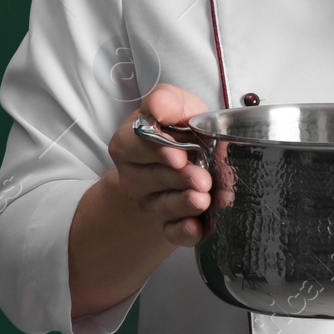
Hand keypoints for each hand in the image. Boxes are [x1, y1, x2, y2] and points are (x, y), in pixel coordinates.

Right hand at [107, 82, 213, 247]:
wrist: (196, 154)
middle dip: (178, 179)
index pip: (134, 147)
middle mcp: (135, 176)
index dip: (157, 151)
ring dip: (183, 204)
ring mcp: (150, 202)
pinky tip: (197, 228)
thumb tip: (158, 106)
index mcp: (129, 144)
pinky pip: (171, 232)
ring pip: (162, 207)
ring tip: (203, 199)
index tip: (179, 155)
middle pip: (150, 179)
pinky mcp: (168, 224)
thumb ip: (166, 101)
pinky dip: (184, 232)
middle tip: (202, 179)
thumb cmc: (183, 127)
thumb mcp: (177, 105)